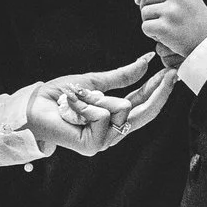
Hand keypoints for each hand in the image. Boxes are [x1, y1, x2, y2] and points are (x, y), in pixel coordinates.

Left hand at [26, 54, 175, 155]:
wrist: (34, 106)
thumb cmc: (60, 96)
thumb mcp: (96, 82)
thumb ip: (122, 76)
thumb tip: (146, 61)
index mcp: (113, 118)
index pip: (142, 104)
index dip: (157, 89)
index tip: (171, 72)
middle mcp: (111, 132)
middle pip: (144, 112)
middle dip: (158, 91)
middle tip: (171, 72)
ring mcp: (104, 141)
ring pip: (122, 108)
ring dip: (98, 97)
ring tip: (77, 98)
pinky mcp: (94, 144)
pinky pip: (104, 114)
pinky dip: (88, 105)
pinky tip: (74, 107)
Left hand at [135, 0, 206, 62]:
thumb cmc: (199, 26)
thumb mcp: (190, 1)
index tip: (139, 1)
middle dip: (146, 9)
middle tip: (155, 20)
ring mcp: (171, 12)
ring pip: (145, 13)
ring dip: (150, 23)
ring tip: (165, 30)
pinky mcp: (165, 27)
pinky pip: (145, 27)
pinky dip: (151, 34)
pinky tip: (164, 37)